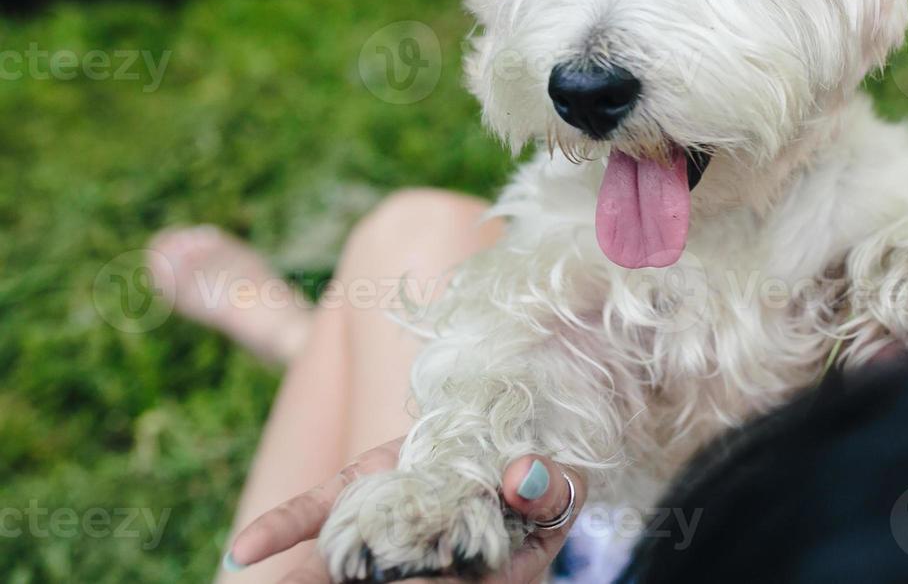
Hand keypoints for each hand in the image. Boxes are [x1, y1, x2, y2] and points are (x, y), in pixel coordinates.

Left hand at [224, 439, 583, 583]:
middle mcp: (425, 562)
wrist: (516, 439)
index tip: (409, 580)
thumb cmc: (545, 482)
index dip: (421, 583)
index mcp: (482, 575)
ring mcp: (390, 528)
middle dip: (356, 582)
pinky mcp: (370, 486)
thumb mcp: (563, 485)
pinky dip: (283, 529)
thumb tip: (520, 475)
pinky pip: (322, 511)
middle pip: (385, 581)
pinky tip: (244, 551)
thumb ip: (550, 485)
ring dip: (305, 581)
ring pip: (341, 563)